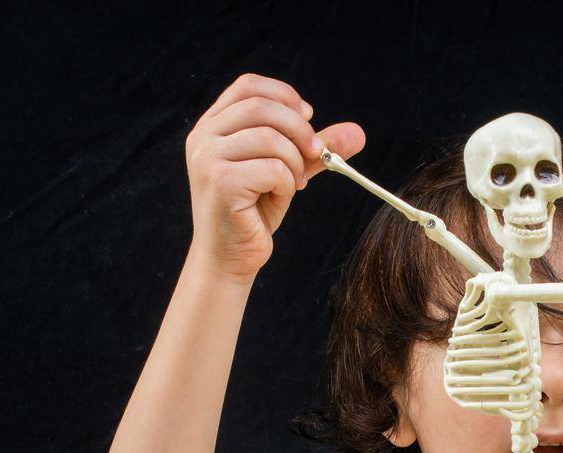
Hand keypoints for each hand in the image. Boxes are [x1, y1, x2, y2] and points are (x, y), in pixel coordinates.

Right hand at [185, 73, 365, 282]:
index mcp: (212, 126)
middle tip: (316, 153)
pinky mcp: (221, 183)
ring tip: (294, 183)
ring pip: (270, 138)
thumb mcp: (286, 171)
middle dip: (300, 129)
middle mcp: (203, 137)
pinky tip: (279, 197)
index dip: (284, 95)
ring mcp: (207, 159)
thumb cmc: (253, 212)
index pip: (248, 86)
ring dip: (295, 162)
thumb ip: (314, 148)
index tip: (308, 117)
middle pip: (262, 107)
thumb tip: (359, 132)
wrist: (230, 258)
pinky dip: (287, 183)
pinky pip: (272, 168)